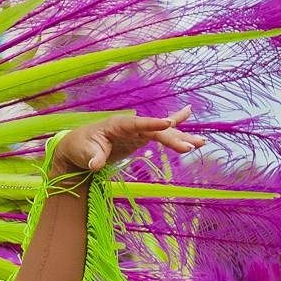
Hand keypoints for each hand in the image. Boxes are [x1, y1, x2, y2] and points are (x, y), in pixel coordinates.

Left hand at [46, 109, 202, 177]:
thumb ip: (92, 157)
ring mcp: (138, 130)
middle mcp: (131, 124)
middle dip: (173, 137)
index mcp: (117, 124)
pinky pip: (161, 133)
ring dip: (181, 136)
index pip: (137, 123)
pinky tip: (189, 115)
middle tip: (190, 147)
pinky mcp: (141, 137)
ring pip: (163, 131)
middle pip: (155, 129)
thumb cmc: (80, 148)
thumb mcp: (83, 153)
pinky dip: (175, 128)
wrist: (79, 148)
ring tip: (202, 143)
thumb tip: (94, 164)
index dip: (152, 123)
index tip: (168, 124)